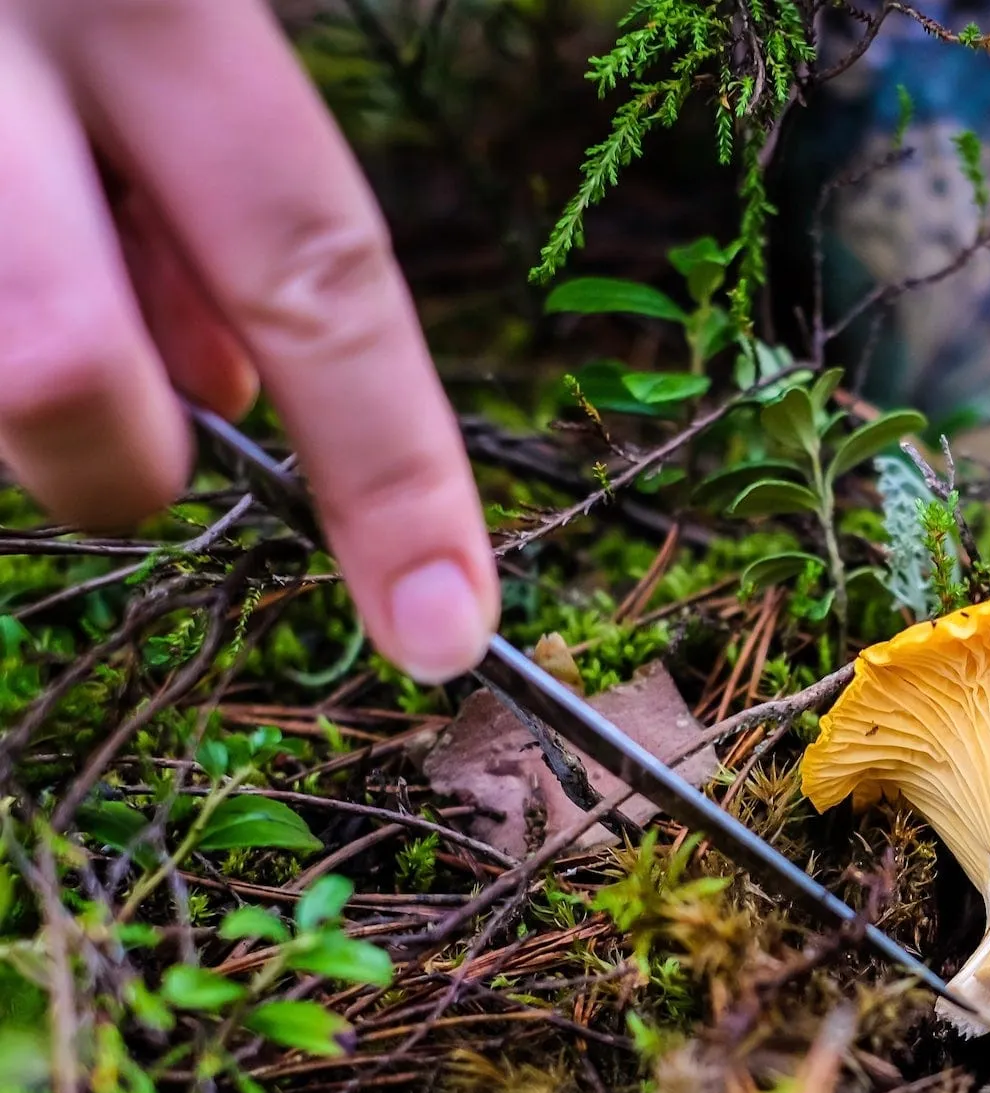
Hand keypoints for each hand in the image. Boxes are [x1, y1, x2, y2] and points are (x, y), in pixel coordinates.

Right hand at [0, 0, 498, 679]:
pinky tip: (11, 228)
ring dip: (17, 371)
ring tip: (42, 237)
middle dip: (114, 461)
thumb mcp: (157, 2)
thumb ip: (211, 181)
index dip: (391, 472)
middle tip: (134, 445)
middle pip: (63, 373)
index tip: (443, 630)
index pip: (315, 266)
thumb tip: (217, 385)